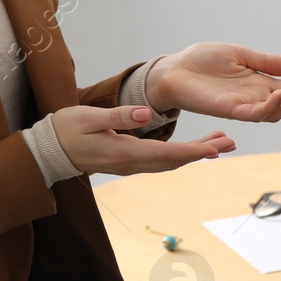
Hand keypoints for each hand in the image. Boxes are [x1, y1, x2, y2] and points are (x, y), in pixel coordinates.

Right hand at [50, 104, 234, 175]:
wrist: (49, 150)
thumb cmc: (66, 129)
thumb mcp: (88, 117)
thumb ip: (118, 116)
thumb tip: (146, 115)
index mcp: (123, 153)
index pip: (165, 154)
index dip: (192, 151)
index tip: (215, 149)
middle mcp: (131, 164)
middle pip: (175, 160)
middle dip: (204, 152)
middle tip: (230, 141)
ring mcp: (131, 166)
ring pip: (171, 162)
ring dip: (196, 153)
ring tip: (221, 141)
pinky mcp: (130, 162)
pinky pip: (162, 160)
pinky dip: (182, 153)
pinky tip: (195, 146)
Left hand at [146, 43, 280, 121]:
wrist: (173, 70)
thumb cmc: (203, 62)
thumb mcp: (242, 55)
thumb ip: (267, 62)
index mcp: (261, 85)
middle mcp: (255, 99)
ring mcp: (242, 106)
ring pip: (274, 112)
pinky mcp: (227, 109)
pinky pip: (252, 113)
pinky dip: (268, 106)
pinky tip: (280, 95)